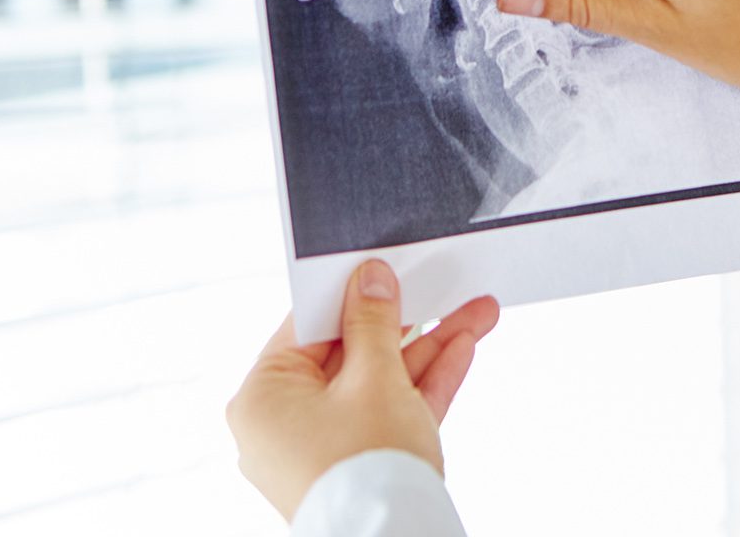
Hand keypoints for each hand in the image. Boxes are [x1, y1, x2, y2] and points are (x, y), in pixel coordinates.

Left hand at [226, 260, 499, 520]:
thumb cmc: (364, 470)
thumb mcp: (374, 378)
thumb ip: (374, 322)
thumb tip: (369, 280)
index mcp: (263, 397)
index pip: (307, 327)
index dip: (350, 294)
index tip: (381, 269)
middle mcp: (285, 422)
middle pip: (351, 353)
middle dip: (407, 321)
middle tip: (437, 287)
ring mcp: (324, 445)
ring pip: (380, 381)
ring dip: (429, 348)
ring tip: (476, 313)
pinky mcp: (360, 462)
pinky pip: (390, 410)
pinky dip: (424, 384)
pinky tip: (463, 347)